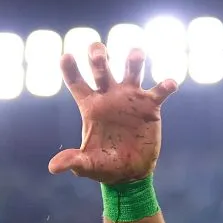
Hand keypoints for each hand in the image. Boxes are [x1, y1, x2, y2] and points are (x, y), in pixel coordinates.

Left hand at [49, 42, 177, 183]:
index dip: (70, 69)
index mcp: (90, 107)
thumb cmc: (103, 166)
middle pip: (102, 69)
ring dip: (134, 61)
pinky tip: (169, 83)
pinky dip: (165, 85)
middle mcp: (109, 97)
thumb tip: (53, 168)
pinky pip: (159, 91)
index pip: (77, 84)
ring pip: (132, 71)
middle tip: (97, 50)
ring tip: (136, 54)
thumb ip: (72, 161)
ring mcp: (130, 99)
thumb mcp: (86, 165)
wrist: (129, 173)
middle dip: (100, 57)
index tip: (65, 56)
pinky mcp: (150, 107)